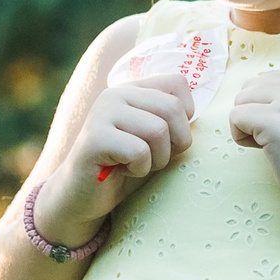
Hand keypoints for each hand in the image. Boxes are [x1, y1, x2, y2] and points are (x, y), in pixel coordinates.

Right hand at [32, 73, 194, 247]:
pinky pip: (139, 151)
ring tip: (138, 165)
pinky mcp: (95, 138)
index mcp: (131, 89)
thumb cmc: (123, 167)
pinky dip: (140, 169)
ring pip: (158, 130)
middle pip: (172, 108)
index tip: (170, 138)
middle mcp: (114, 94)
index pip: (177, 83)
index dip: (185, 116)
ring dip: (157, 158)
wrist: (82, 196)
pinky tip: (123, 171)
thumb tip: (196, 113)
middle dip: (175, 143)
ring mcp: (102, 113)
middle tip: (155, 158)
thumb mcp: (153, 139)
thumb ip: (171, 119)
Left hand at [228, 55, 279, 213]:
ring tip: (273, 145)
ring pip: (240, 101)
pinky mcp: (274, 120)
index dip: (268, 107)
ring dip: (247, 126)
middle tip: (279, 140)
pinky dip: (241, 137)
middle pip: (250, 88)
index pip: (266, 79)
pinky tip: (266, 152)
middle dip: (254, 114)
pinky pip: (235, 117)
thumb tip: (252, 94)